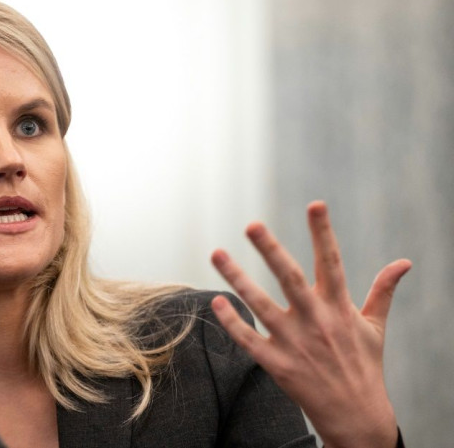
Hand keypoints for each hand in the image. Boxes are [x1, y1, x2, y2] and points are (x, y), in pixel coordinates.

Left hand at [210, 201, 409, 447]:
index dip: (323, 233)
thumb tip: (403, 263)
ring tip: (216, 253)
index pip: (331, 262)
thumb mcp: (375, 327)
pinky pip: (249, 340)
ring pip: (260, 305)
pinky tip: (217, 302)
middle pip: (291, 278)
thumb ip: (383, 291)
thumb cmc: (364, 366)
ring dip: (237, 279)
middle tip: (252, 224)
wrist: (356, 416)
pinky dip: (232, 322)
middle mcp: (315, 321)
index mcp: (339, 307)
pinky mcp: (277, 364)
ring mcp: (294, 343)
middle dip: (271, 250)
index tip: (316, 204)